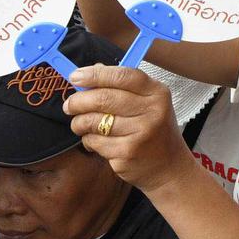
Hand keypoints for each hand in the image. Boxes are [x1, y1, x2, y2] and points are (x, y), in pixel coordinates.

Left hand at [64, 65, 194, 193]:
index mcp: (157, 93)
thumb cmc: (154, 130)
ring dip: (79, 123)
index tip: (75, 76)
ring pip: (95, 121)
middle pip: (104, 98)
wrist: (169, 167)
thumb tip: (90, 71)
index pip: (122, 75)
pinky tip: (96, 142)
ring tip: (80, 125)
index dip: (95, 75)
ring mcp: (141, 133)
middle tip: (69, 105)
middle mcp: (152, 111)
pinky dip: (89, 141)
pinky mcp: (127, 153)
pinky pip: (95, 142)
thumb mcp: (148, 103)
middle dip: (79, 101)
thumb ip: (121, 85)